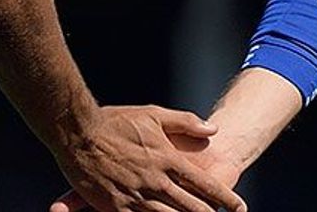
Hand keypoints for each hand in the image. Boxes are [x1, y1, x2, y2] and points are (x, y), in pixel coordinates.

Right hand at [48, 105, 247, 211]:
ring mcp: (136, 197)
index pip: (203, 183)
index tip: (238, 207)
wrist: (78, 131)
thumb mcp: (154, 113)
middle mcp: (156, 181)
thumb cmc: (116, 120)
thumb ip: (186, 122)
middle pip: (191, 207)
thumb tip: (213, 129)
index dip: (223, 197)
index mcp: (167, 159)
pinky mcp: (116, 208)